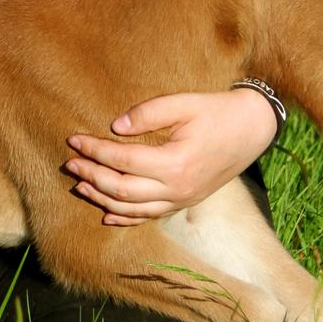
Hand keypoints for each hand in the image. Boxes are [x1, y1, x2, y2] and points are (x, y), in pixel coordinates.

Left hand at [64, 87, 277, 225]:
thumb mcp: (184, 103)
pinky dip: (126, 218)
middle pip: (121, 189)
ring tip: (80, 185)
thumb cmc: (217, 111)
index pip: (122, 160)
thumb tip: (115, 127)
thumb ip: (148, 114)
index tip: (74, 140)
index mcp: (175, 163)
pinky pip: (150, 216)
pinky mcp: (185, 202)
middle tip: (69, 163)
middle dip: (91, 176)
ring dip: (102, 198)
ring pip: (132, 209)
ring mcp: (181, 200)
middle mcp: (176, 189)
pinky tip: (107, 214)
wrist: (253, 129)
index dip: (94, 150)